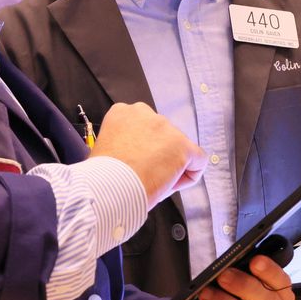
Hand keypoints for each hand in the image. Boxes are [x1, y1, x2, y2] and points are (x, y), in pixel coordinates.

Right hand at [90, 102, 205, 208]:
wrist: (109, 186)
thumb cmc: (103, 175)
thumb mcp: (107, 148)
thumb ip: (125, 144)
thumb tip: (140, 157)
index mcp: (122, 112)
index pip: (142, 128)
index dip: (141, 149)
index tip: (134, 164)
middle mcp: (144, 113)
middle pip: (162, 136)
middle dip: (158, 155)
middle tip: (144, 175)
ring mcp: (166, 128)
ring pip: (178, 149)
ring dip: (171, 165)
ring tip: (152, 182)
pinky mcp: (182, 146)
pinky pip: (198, 161)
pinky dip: (189, 175)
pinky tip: (170, 185)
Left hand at [192, 256, 293, 299]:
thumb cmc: (246, 298)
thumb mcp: (254, 284)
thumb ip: (246, 274)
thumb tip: (227, 265)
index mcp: (280, 294)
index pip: (281, 280)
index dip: (269, 270)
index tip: (255, 261)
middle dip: (243, 286)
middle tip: (223, 276)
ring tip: (204, 294)